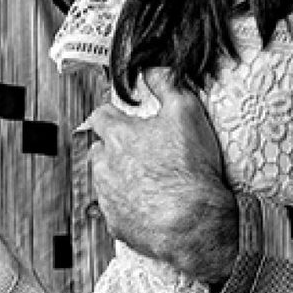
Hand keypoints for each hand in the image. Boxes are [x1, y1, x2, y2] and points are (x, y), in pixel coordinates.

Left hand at [80, 69, 239, 281]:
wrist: (194, 223)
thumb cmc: (190, 169)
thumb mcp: (186, 111)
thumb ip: (166, 83)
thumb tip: (151, 67)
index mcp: (117, 137)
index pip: (100, 115)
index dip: (113, 114)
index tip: (124, 118)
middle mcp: (104, 167)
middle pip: (98, 150)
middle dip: (113, 148)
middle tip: (140, 151)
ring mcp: (107, 198)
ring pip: (103, 181)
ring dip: (118, 178)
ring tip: (146, 180)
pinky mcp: (115, 225)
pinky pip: (114, 211)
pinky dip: (127, 206)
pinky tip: (148, 205)